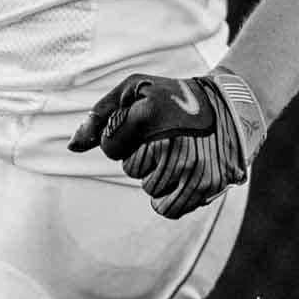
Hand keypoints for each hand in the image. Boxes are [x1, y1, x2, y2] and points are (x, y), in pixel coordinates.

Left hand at [68, 69, 265, 218]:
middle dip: (141, 154)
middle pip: (131, 169)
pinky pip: (168, 208)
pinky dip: (170, 195)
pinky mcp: (206, 187)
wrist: (227, 107)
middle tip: (164, 135)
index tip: (142, 125)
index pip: (110, 146)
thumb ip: (100, 116)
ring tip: (176, 150)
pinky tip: (181, 172)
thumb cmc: (171, 98)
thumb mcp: (135, 90)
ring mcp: (190, 168)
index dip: (121, 136)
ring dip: (157, 174)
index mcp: (149, 116)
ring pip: (150, 188)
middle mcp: (170, 144)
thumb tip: (71, 147)